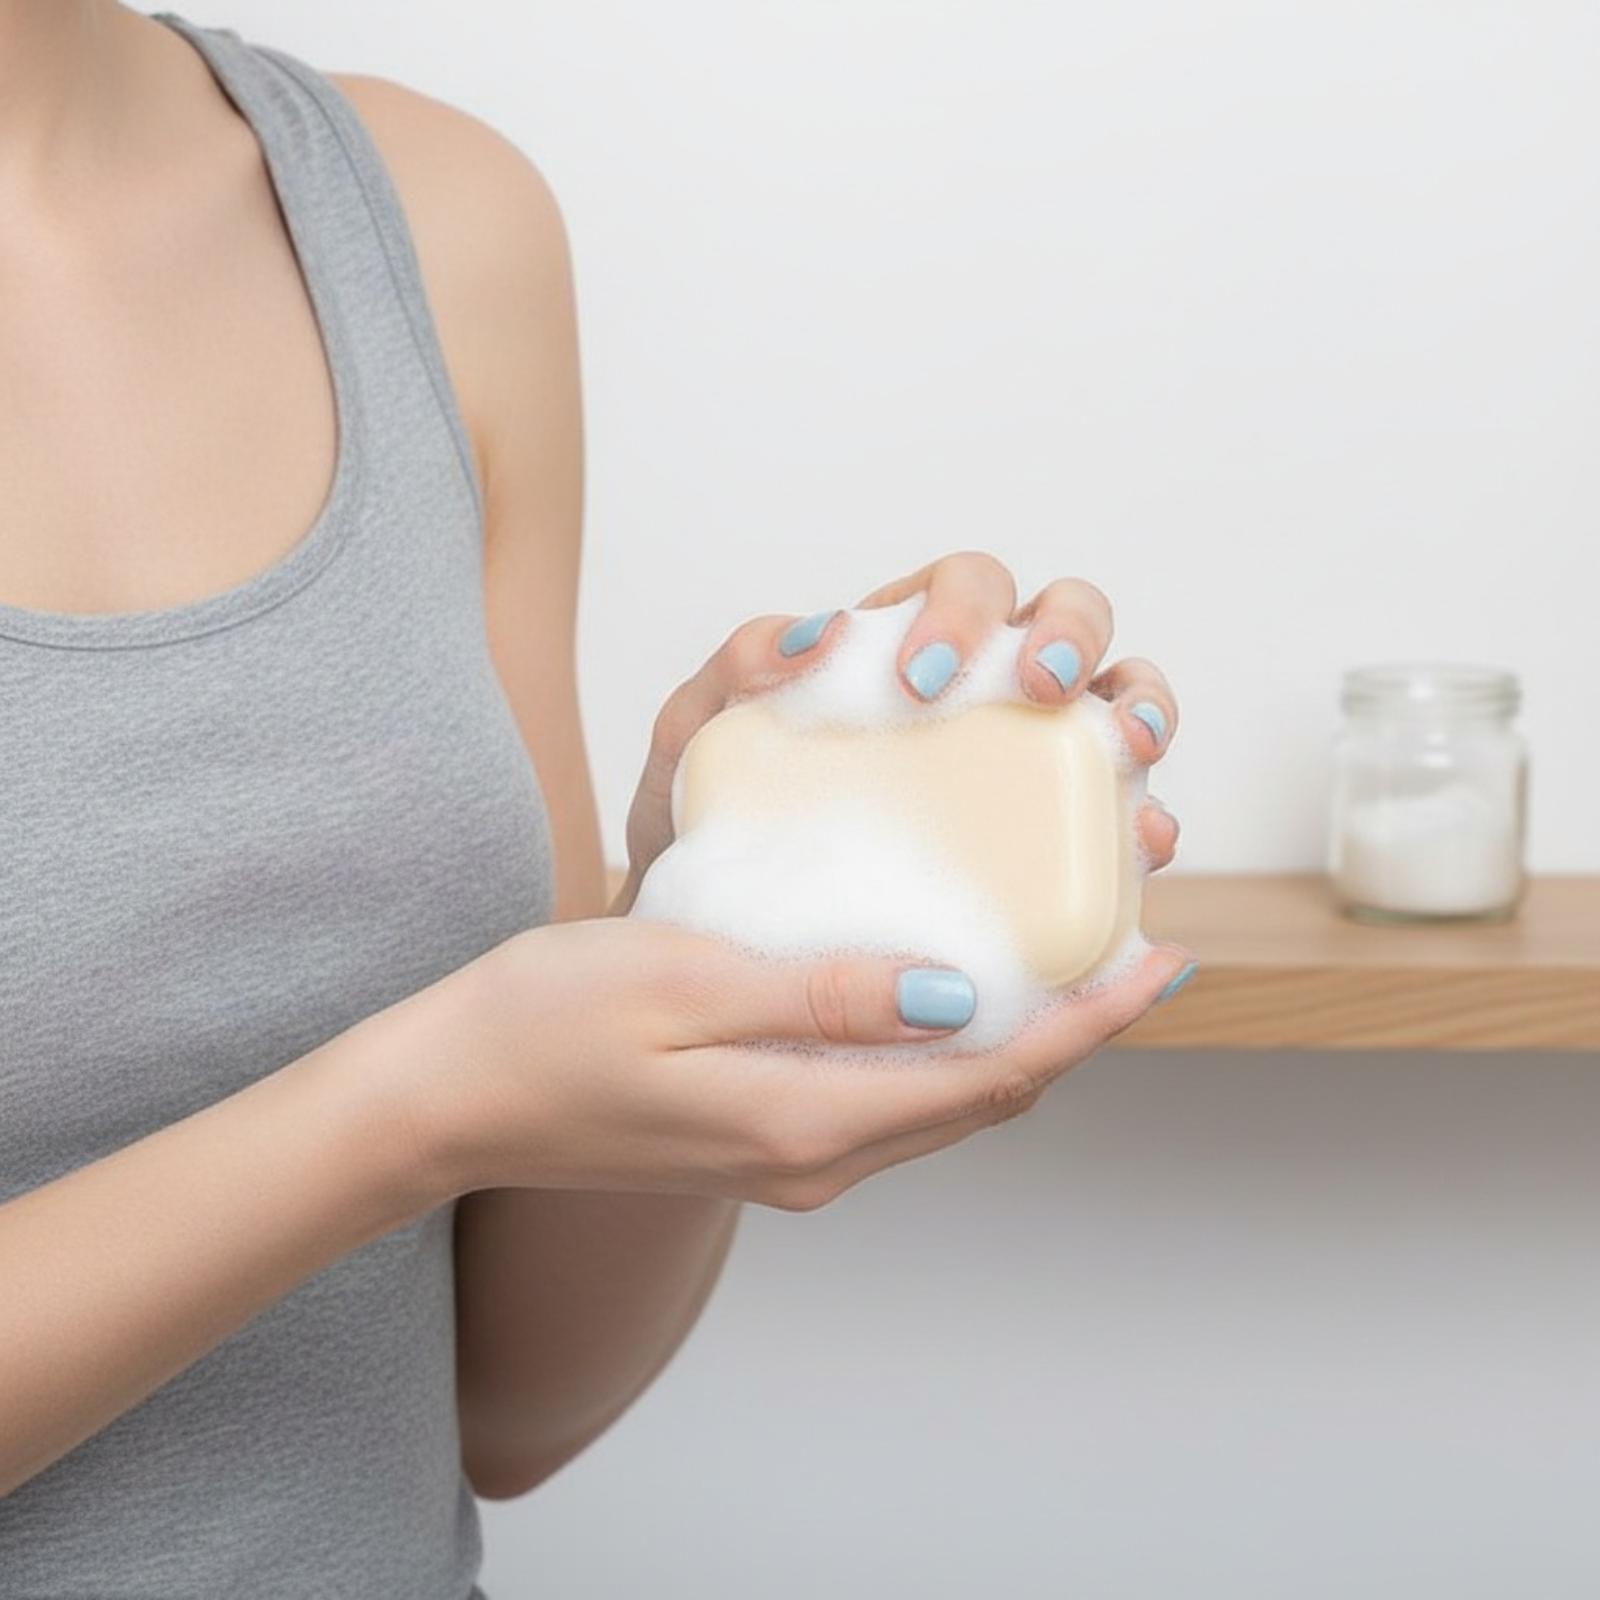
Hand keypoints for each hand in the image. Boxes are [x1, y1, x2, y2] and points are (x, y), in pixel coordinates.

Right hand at [395, 915, 1193, 1210]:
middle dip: (1074, 1029)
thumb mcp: (682, 980)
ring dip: (1018, 1038)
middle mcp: (815, 1158)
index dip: (1089, 1019)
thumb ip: (822, 994)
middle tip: (1131, 945)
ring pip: (945, 1101)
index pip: (993, 1074)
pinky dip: (948, 1047)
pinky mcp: (762, 1135)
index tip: (1162, 957)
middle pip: (987, 1098)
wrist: (447, 1100)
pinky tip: (947, 986)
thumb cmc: (542, 1024)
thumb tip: (952, 997)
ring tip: (1062, 959)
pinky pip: (892, 1097)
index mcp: (805, 1120)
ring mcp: (789, 1157)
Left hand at [613, 550, 1180, 913]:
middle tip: (1034, 688)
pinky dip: (1146, 818)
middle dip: (1070, 635)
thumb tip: (812, 634)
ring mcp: (1032, 763)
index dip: (964, 611)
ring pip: (1118, 697)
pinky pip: (1125, 815)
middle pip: (1068, 617)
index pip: (965, 587)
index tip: (921, 678)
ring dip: (1140, 703)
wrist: (715, 942)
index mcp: (911, 646)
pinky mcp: (1056, 847)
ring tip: (1128, 744)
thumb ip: (732, 672)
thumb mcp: (697, 742)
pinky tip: (1140, 841)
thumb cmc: (714, 827)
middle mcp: (986, 691)